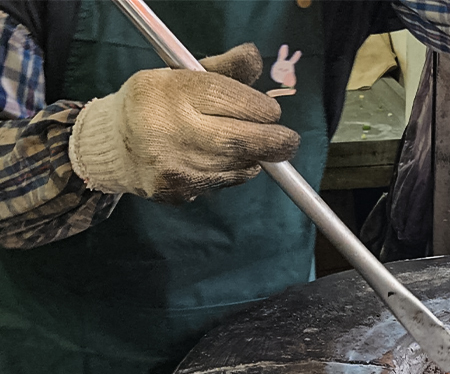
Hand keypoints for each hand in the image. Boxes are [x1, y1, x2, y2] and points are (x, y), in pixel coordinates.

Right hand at [69, 43, 298, 203]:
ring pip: (237, 165)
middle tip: (288, 140)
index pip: (227, 98)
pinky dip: (233, 172)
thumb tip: (255, 58)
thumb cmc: (157, 105)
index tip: (271, 111)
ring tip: (248, 146)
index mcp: (170, 93)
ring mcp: (174, 166)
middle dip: (274, 141)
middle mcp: (170, 131)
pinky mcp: (178, 192)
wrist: (114, 147)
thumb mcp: (182, 76)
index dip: (260, 107)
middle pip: (240, 140)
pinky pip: (223, 183)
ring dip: (253, 157)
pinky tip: (221, 162)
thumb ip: (224, 69)